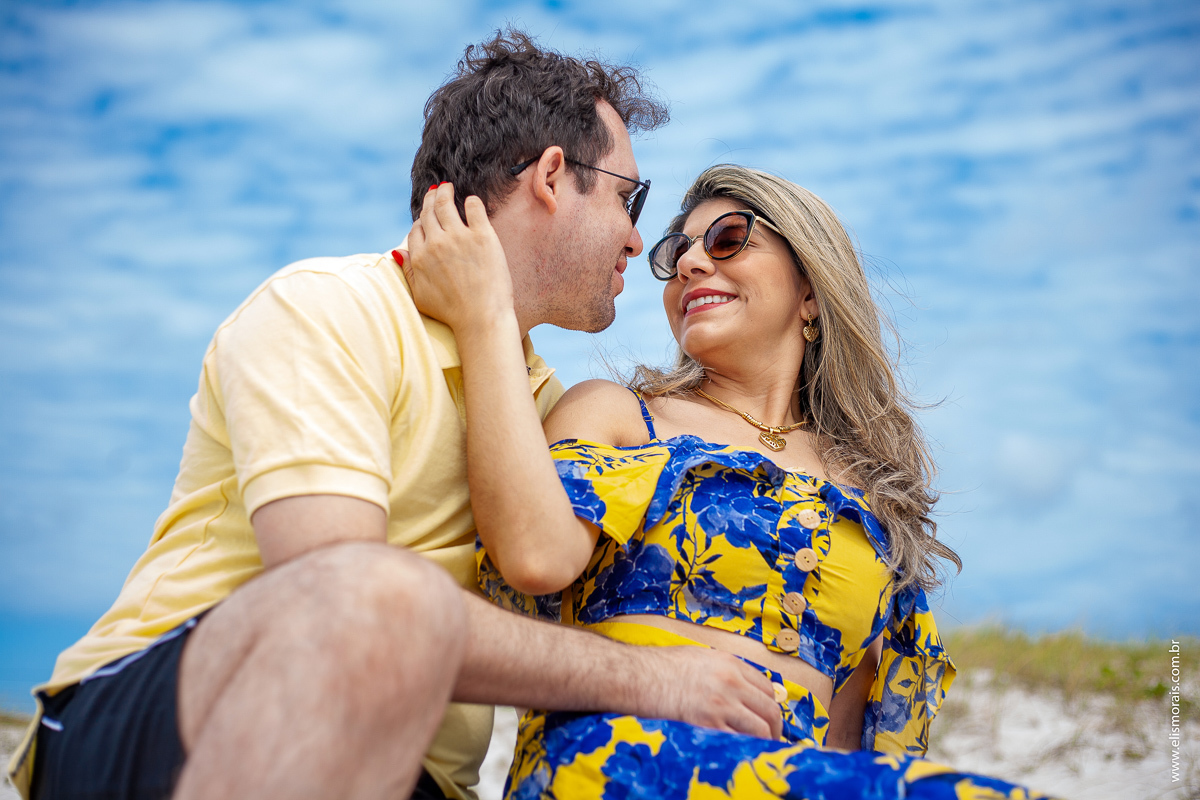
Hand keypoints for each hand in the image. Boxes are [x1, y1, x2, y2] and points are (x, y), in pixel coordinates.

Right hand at [399, 183, 515, 332]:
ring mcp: (459, 237)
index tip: (427, 218)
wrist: (481, 319)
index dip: (421, 221)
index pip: (416, 229)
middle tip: (435, 191)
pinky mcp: (482, 236)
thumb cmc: (452, 313)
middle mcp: (436, 243)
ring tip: (447, 187)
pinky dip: (471, 201)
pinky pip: (474, 207)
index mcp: (420, 257)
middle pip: (429, 212)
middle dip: (430, 199)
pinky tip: (471, 201)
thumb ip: (409, 272)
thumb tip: (399, 252)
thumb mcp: (421, 296)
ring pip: (446, 204)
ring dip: (445, 192)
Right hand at [636, 645, 783, 739]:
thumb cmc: (661, 666)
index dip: (771, 705)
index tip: (769, 716)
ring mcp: (722, 705)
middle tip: (773, 737)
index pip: (767, 687)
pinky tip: (743, 752)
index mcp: (730, 663)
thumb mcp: (700, 656)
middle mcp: (731, 682)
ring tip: (761, 749)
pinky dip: (745, 749)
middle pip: (770, 709)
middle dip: (775, 727)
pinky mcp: (709, 725)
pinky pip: (739, 742)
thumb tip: (738, 686)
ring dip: (765, 741)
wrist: (638, 676)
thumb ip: (723, 670)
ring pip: (760, 729)